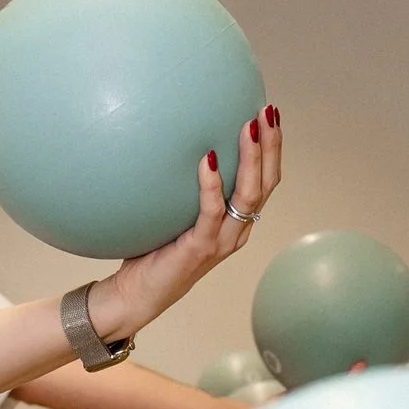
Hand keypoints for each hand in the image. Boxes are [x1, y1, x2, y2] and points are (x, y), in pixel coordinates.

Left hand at [93, 109, 282, 338]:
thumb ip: (179, 183)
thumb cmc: (152, 252)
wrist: (136, 295)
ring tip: (249, 128)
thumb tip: (166, 136)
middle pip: (267, 183)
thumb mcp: (171, 211)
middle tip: (267, 113)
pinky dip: (212, 185)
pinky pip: (211, 212)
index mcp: (235, 221)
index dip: (272, 148)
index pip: (265, 180)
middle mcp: (236, 230)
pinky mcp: (200, 249)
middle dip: (271, 146)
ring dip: (252, 159)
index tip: (268, 114)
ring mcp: (221, 241)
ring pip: (249, 196)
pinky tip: (209, 159)